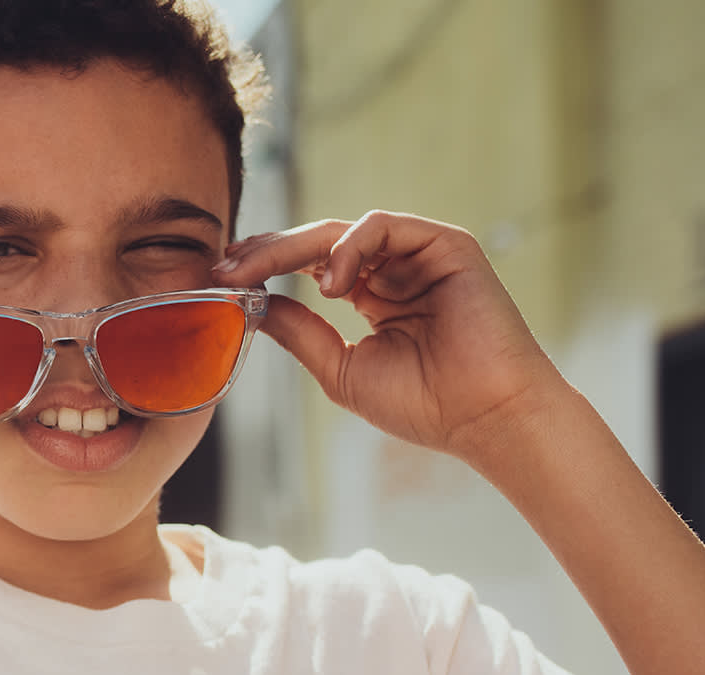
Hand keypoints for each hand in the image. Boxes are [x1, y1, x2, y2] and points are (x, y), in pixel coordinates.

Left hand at [212, 212, 568, 462]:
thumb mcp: (341, 369)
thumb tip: (255, 304)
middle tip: (224, 265)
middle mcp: (395, 270)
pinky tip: (330, 282)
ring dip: (294, 247)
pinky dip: (350, 245)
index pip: (309, 266)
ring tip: (262, 275)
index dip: (264, 267)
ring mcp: (421, 255)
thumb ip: (301, 332)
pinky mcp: (447, 245)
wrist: (484, 418)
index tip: (220, 278)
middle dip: (266, 251)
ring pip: (344, 230)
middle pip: (318, 243)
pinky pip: (385, 226)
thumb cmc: (423, 405)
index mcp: (373, 296)